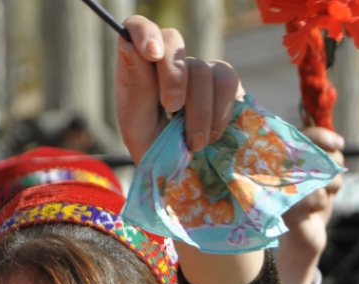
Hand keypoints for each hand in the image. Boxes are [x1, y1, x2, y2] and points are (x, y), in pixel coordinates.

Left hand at [114, 16, 241, 163]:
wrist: (184, 179)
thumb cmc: (154, 152)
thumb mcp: (137, 128)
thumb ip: (136, 89)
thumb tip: (131, 47)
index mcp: (138, 69)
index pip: (136, 29)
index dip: (145, 32)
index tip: (151, 54)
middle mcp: (168, 63)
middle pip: (173, 40)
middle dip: (173, 74)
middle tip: (172, 108)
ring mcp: (198, 71)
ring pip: (202, 67)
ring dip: (198, 108)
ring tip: (193, 143)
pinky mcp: (225, 84)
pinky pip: (227, 82)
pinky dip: (219, 112)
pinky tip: (211, 137)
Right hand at [276, 127, 343, 283]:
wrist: (302, 237)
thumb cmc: (311, 202)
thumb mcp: (319, 175)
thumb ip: (324, 156)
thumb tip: (337, 142)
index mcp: (284, 157)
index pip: (305, 135)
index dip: (323, 135)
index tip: (339, 144)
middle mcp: (278, 170)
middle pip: (317, 152)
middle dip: (333, 163)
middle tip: (331, 177)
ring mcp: (280, 189)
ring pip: (321, 173)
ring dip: (331, 185)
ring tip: (321, 195)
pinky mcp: (287, 207)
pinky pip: (315, 196)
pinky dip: (322, 202)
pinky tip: (313, 209)